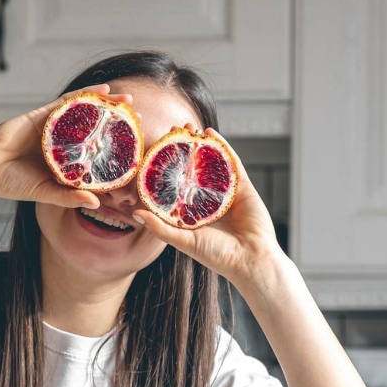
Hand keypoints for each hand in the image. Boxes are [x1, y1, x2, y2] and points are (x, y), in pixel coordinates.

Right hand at [0, 84, 132, 208]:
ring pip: (86, 112)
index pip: (96, 154)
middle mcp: (63, 141)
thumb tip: (96, 203)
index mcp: (65, 161)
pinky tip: (103, 90)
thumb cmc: (11, 183)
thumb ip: (69, 196)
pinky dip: (86, 95)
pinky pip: (68, 101)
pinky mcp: (43, 114)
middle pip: (96, 129)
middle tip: (141, 121)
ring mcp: (54, 126)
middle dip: (118, 124)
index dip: (117, 151)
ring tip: (129, 99)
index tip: (138, 151)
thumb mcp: (45, 193)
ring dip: (108, 104)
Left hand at [133, 128, 287, 289]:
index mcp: (191, 212)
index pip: (174, 184)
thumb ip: (160, 227)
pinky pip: (231, 162)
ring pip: (211, 162)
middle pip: (192, 168)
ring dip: (200, 143)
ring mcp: (225, 191)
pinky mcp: (242, 186)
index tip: (153, 149)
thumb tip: (135, 213)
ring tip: (188, 127)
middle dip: (181, 149)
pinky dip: (222, 146)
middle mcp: (206, 199)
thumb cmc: (217, 256)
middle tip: (170, 130)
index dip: (164, 167)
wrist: (251, 259)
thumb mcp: (183, 240)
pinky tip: (211, 133)